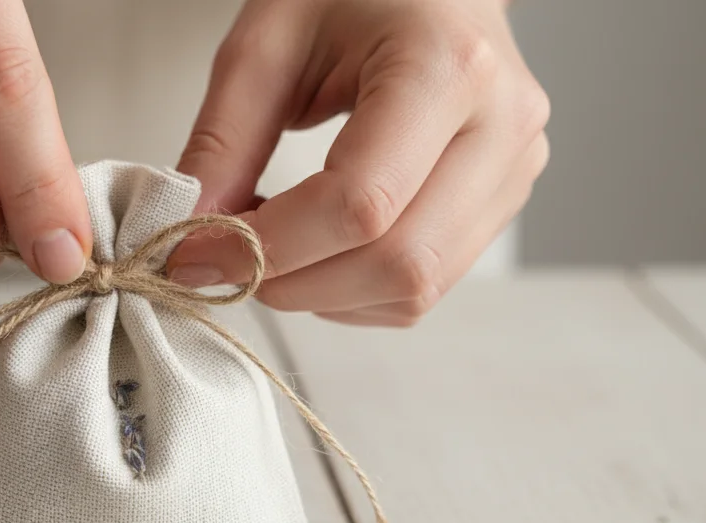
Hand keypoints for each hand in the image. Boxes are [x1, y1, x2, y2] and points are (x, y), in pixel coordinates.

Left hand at [169, 0, 549, 325]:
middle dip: (294, 284)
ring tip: (269, 250)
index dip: (268, 249)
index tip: (195, 256)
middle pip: (398, 262)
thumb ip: (222, 143)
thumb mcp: (265, 45)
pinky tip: (316, 251)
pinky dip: (354, 293)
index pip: (360, 203)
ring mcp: (513, 168)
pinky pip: (425, 287)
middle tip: (225, 264)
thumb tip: (192, 237)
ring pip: (415, 289)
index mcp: (447, 67)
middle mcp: (501, 125)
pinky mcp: (503, 200)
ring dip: (321, 296)